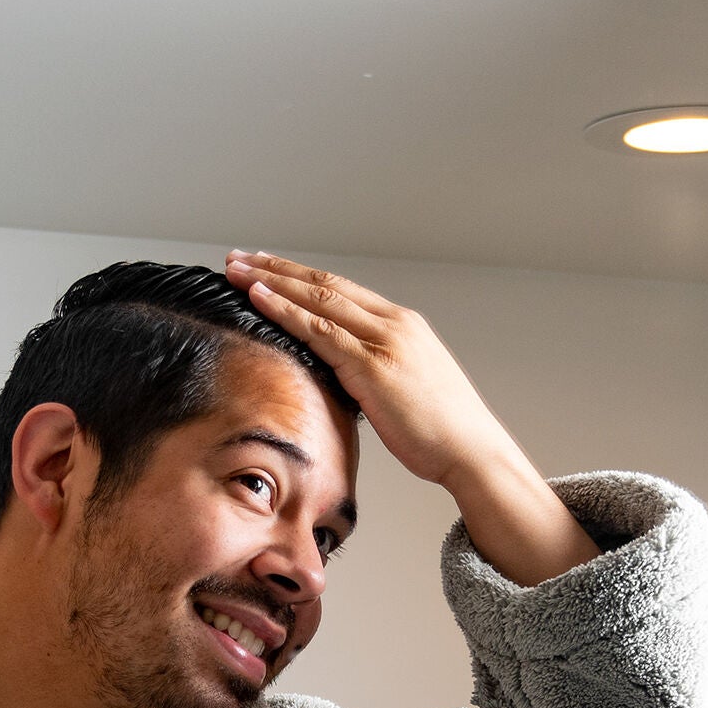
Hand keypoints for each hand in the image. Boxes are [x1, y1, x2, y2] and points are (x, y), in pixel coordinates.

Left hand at [224, 251, 516, 492]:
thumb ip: (374, 375)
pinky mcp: (372, 365)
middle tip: (238, 257)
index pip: (341, 289)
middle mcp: (393, 322)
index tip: (266, 268)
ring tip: (236, 270)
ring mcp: (383, 340)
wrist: (471, 450)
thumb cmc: (441, 431)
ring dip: (271, 281)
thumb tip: (344, 381)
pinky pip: (319, 329)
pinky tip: (258, 299)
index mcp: (402, 325)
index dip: (299, 276)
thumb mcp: (405, 391)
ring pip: (317, 298)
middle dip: (277, 267)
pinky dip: (285, 310)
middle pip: (324, 283)